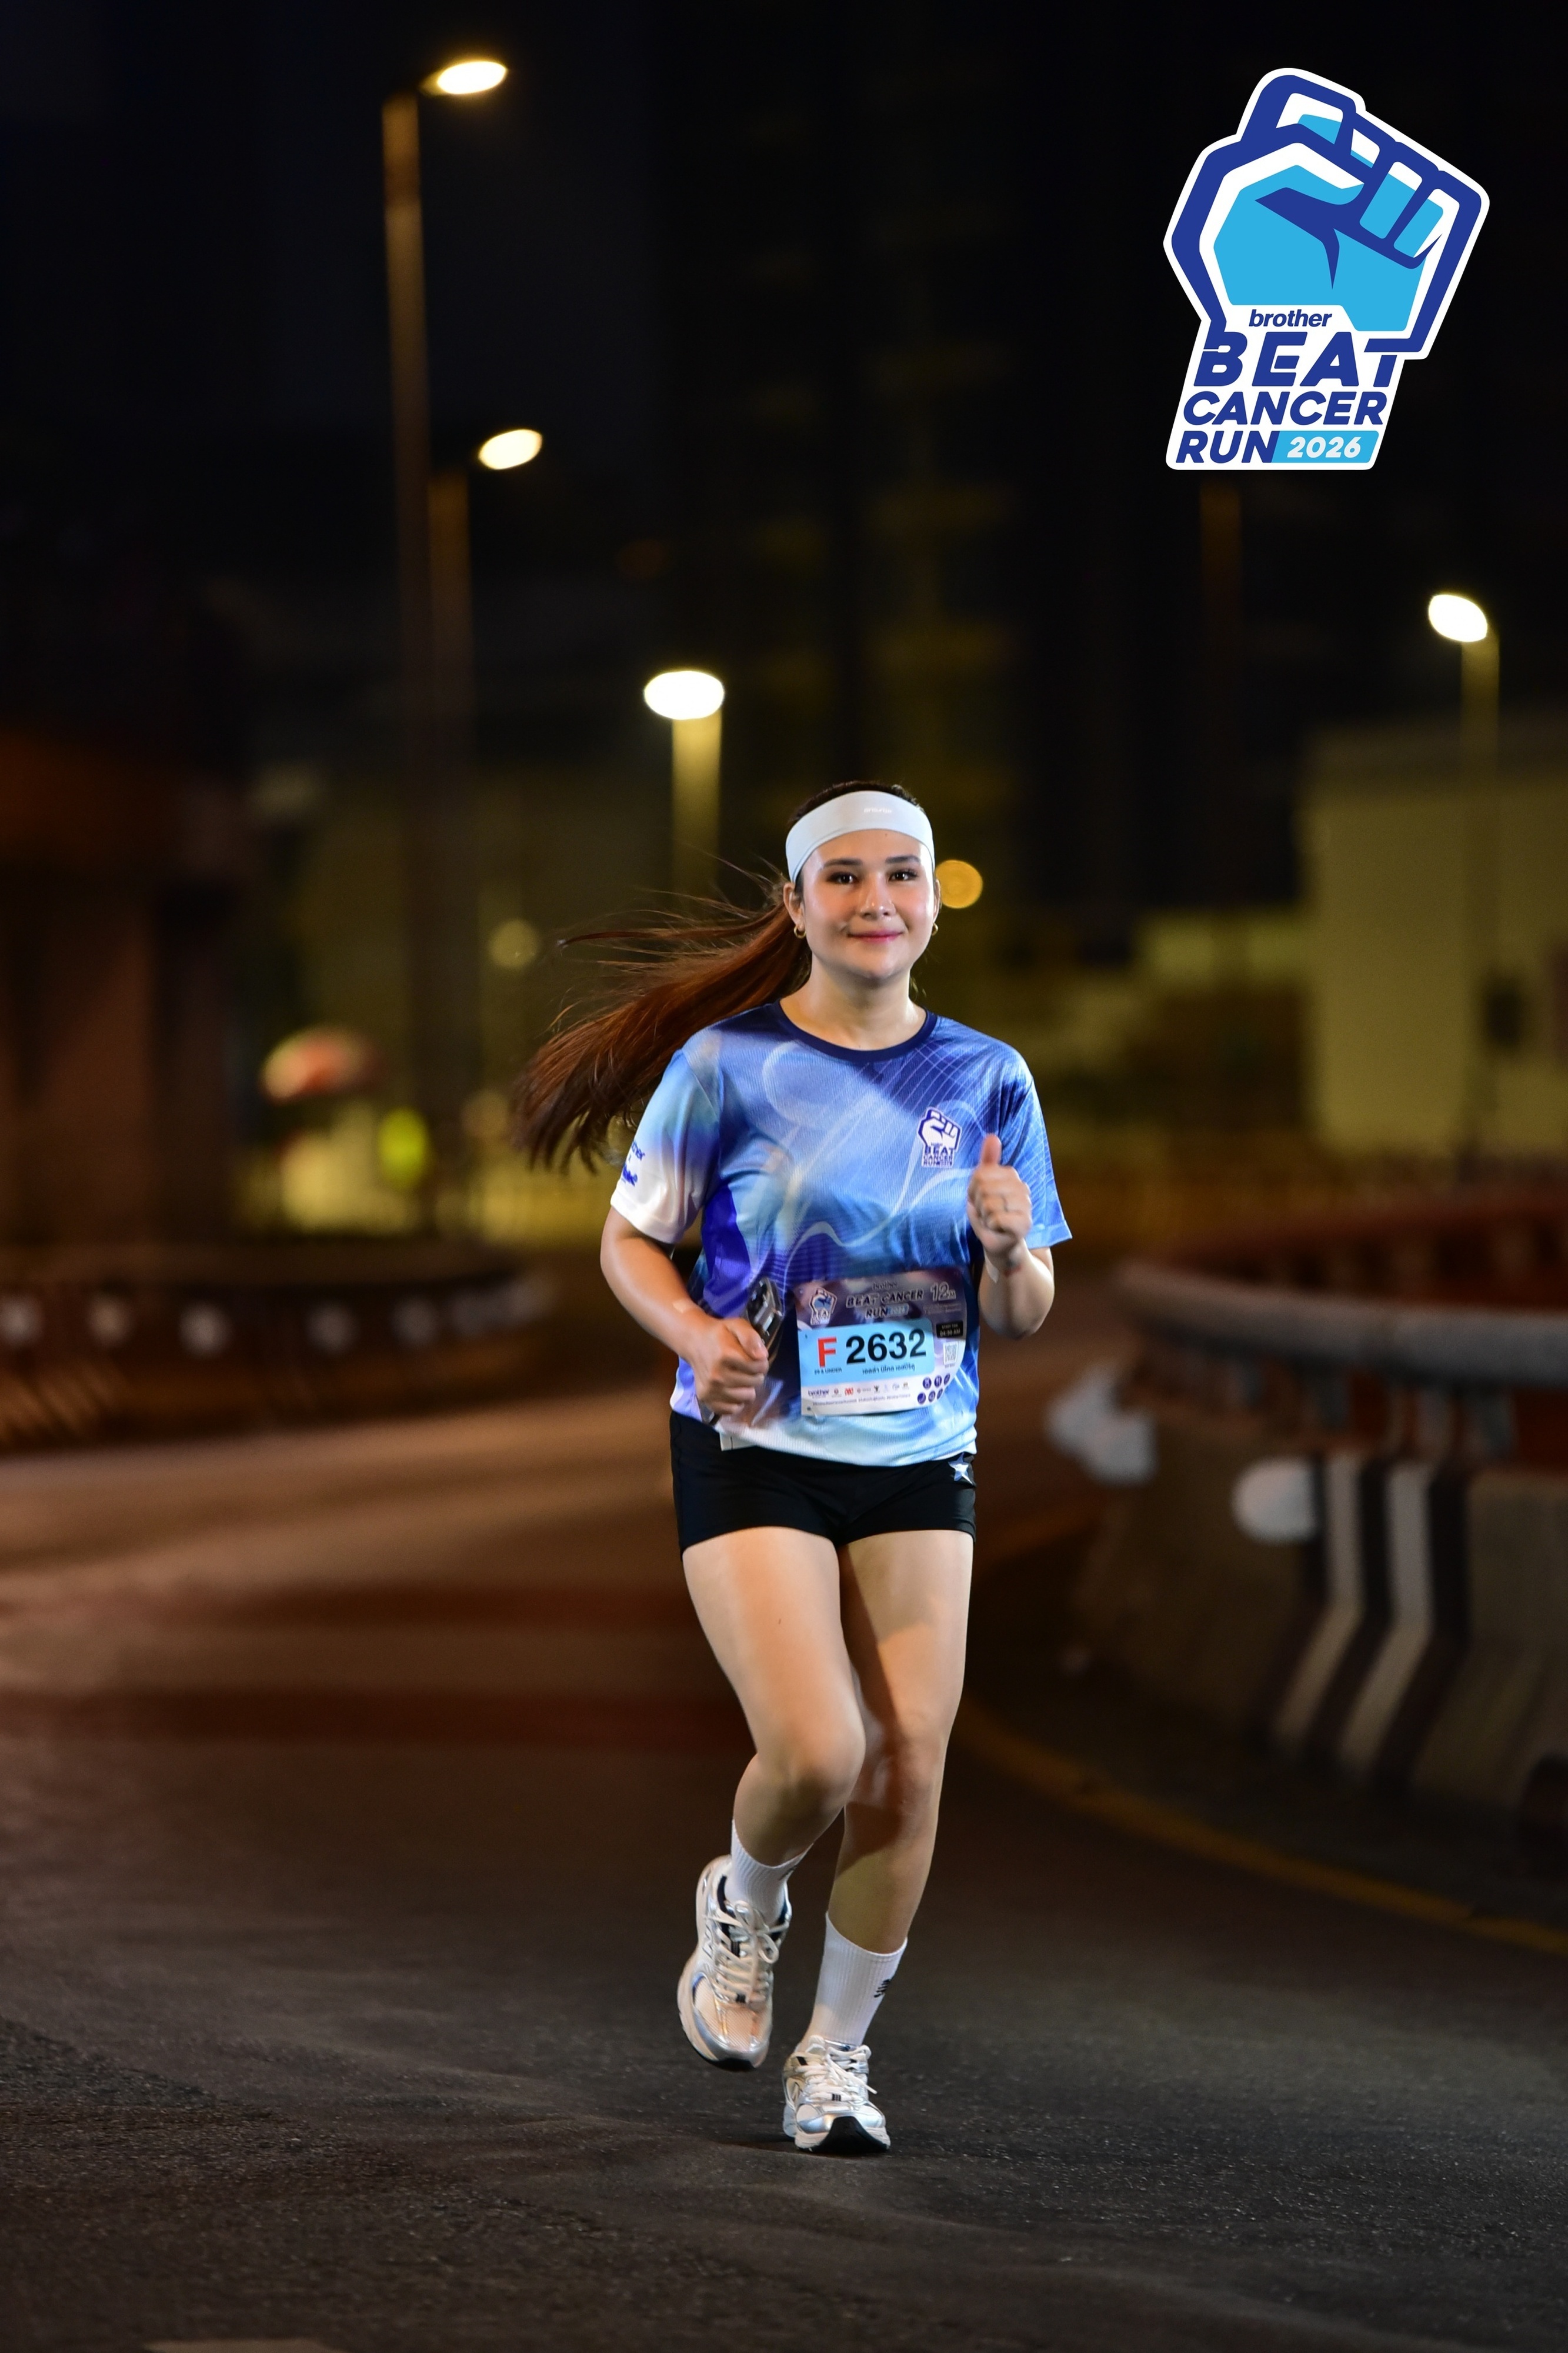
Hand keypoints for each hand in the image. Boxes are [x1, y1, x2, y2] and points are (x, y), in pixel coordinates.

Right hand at [684, 1312, 768, 1415]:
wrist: (694, 1342)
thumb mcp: (737, 1325)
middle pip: (754, 1383)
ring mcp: (710, 1389)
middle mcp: (717, 1375)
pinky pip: (732, 1409)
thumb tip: (762, 1356)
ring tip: (740, 1377)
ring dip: (747, 1388)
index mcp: (725, 1355)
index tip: (756, 1358)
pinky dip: (736, 1401)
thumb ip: (751, 1337)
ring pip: (747, 1397)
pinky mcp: (706, 1399)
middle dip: (755, 1374)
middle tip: (747, 1367)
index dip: (762, 1362)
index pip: (759, 1367)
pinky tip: (733, 1389)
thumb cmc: (720, 1334)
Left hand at [966, 1134, 1032, 1276]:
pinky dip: (989, 1226)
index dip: (972, 1190)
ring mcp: (1025, 1205)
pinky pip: (995, 1219)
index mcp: (1011, 1176)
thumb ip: (987, 1161)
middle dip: (978, 1204)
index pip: (979, 1173)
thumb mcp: (983, 1187)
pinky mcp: (1024, 1223)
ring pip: (988, 1204)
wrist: (1001, 1244)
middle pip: (983, 1188)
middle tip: (986, 1213)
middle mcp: (1022, 1187)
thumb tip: (992, 1136)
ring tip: (991, 1221)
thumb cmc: (990, 1214)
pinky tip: (996, 1229)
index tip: (979, 1199)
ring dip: (983, 1216)